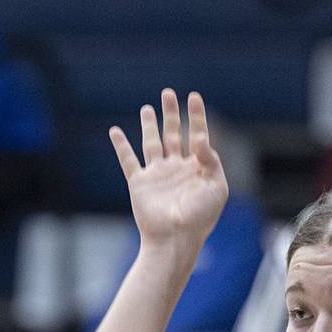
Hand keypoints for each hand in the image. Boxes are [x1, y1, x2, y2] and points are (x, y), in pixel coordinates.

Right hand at [109, 89, 226, 248]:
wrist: (175, 239)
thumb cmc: (200, 217)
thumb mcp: (216, 187)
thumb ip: (210, 160)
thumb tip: (200, 138)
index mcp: (196, 168)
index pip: (197, 134)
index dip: (196, 116)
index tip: (194, 97)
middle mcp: (176, 168)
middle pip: (173, 133)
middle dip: (171, 113)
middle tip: (168, 93)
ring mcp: (157, 175)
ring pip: (152, 143)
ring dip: (149, 125)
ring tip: (148, 108)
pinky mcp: (140, 183)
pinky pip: (128, 160)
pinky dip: (121, 146)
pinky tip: (115, 131)